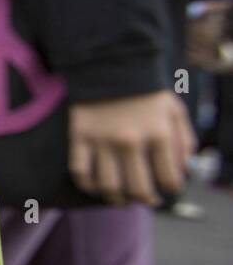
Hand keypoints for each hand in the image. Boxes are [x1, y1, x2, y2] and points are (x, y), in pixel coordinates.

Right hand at [69, 91, 194, 203]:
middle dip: (145, 200)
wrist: (110, 65)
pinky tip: (95, 185)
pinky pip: (80, 172)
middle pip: (138, 190)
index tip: (167, 187)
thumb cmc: (146, 92)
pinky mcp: (79, 138)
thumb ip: (185, 142)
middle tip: (145, 198)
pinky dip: (87, 185)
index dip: (171, 188)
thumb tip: (185, 171)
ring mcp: (102, 142)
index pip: (170, 179)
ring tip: (121, 198)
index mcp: (159, 135)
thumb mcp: (175, 111)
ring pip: (108, 187)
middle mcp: (130, 142)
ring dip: (117, 199)